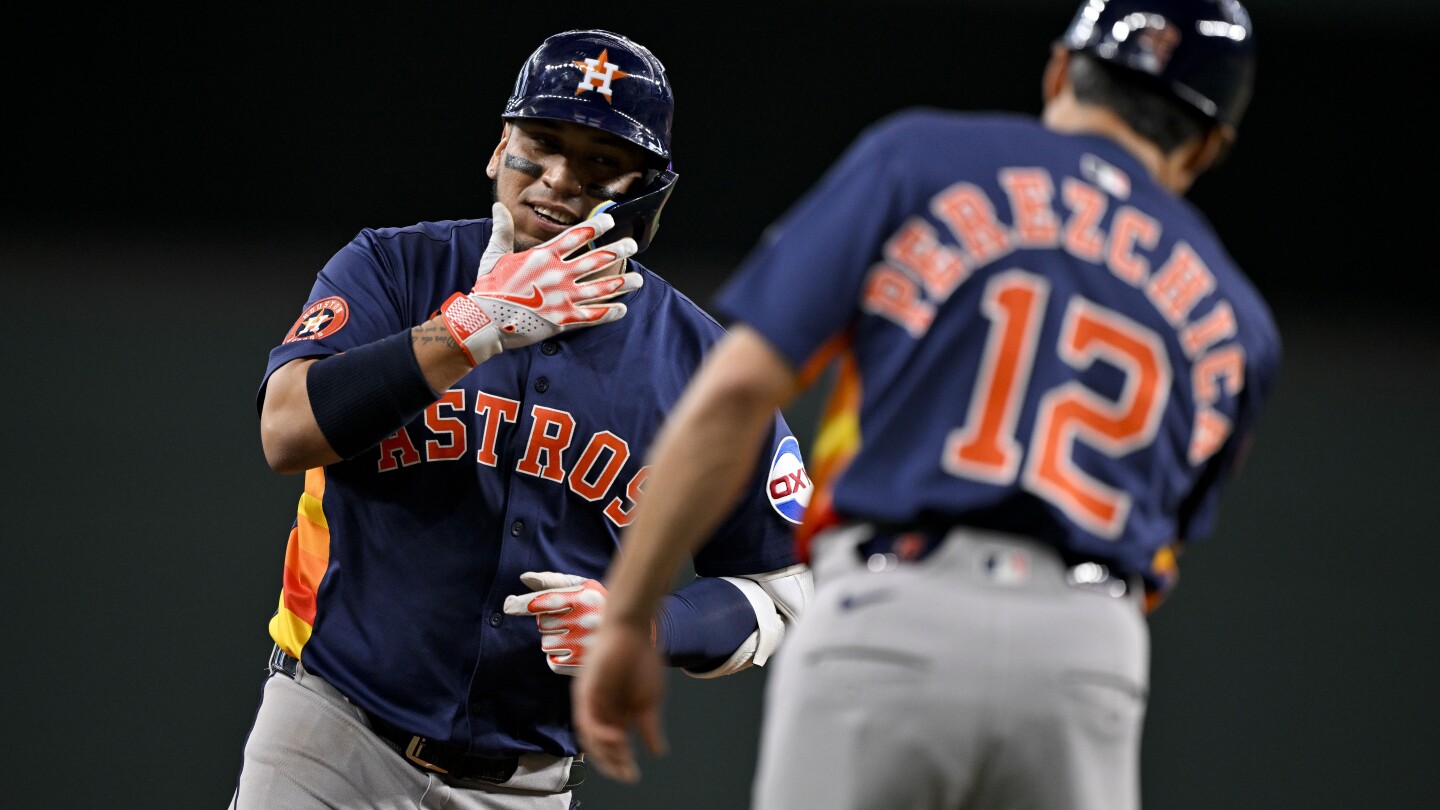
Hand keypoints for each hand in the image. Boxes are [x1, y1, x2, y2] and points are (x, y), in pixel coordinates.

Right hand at [440, 203, 642, 364]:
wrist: (485, 322)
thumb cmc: (489, 289)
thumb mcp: (494, 256)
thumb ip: (502, 231)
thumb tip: (498, 207)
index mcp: (543, 256)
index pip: (576, 236)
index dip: (596, 227)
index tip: (610, 220)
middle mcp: (558, 275)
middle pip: (596, 260)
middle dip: (618, 251)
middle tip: (632, 246)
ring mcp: (563, 298)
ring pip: (601, 288)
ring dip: (622, 283)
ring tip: (638, 279)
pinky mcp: (563, 320)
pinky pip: (593, 316)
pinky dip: (610, 312)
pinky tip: (623, 308)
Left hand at [502, 572, 609, 675]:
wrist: (632, 634)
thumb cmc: (600, 604)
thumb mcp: (583, 586)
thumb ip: (553, 581)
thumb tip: (524, 578)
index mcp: (584, 598)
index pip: (546, 600)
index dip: (523, 604)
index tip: (508, 605)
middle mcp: (585, 621)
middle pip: (542, 623)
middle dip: (548, 621)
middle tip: (566, 619)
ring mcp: (584, 645)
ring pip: (545, 643)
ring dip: (552, 639)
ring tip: (572, 634)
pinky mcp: (582, 665)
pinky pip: (552, 662)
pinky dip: (557, 656)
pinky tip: (572, 649)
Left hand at [572, 620, 667, 783]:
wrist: (633, 631)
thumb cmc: (642, 660)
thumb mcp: (650, 700)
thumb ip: (649, 726)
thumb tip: (658, 752)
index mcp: (617, 712)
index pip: (615, 744)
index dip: (622, 761)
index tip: (633, 776)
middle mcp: (600, 709)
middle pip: (600, 744)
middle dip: (612, 762)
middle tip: (625, 775)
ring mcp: (591, 701)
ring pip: (591, 736)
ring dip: (604, 751)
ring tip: (621, 760)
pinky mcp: (584, 692)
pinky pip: (586, 719)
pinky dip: (599, 732)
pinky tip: (615, 738)